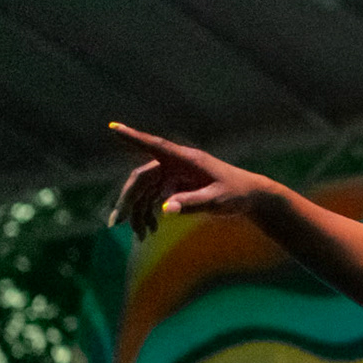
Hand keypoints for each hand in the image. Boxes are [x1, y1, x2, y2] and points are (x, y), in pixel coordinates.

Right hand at [108, 123, 275, 239]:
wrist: (250, 196)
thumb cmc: (236, 193)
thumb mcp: (217, 199)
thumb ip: (192, 203)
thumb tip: (165, 210)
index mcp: (186, 159)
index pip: (155, 145)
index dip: (132, 137)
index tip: (112, 127)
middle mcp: (175, 165)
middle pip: (142, 178)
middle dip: (128, 200)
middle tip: (117, 223)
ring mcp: (174, 176)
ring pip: (145, 191)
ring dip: (138, 212)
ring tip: (141, 236)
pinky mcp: (176, 187)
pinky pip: (154, 199)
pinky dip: (149, 214)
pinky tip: (150, 230)